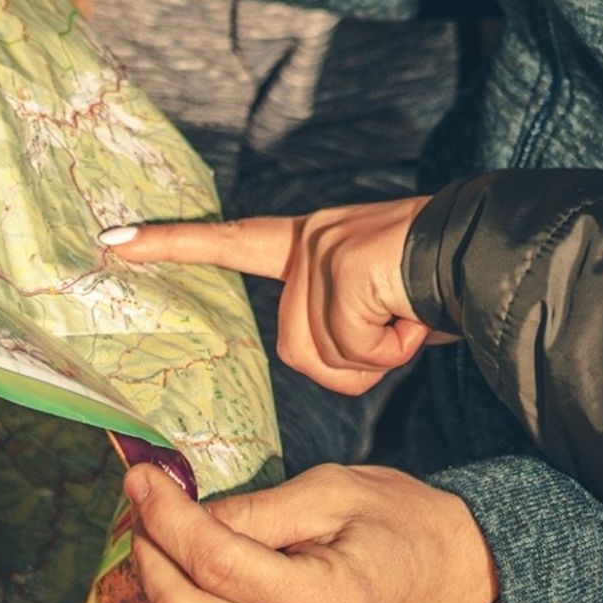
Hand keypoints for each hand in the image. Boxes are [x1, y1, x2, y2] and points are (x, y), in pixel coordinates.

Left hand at [105, 202, 448, 395]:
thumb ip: (339, 322)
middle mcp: (311, 239)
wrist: (491, 252)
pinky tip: (414, 320)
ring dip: (371, 358)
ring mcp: (325, 248)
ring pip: (318, 354)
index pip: (233, 241)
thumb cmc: (443, 287)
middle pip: (293, 347)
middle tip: (394, 333)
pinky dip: (389, 352)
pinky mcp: (345, 263)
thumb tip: (340, 353)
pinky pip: (350, 348)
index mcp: (312, 242)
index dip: (172, 244)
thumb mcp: (378, 306)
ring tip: (407, 323)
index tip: (111, 239)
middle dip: (348, 362)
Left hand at [122, 462, 497, 602]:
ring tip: (161, 535)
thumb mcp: (337, 491)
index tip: (142, 479)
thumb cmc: (405, 522)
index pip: (217, 566)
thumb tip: (182, 510)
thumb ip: (258, 507)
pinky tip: (188, 575)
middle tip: (145, 507)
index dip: (167, 519)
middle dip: (149, 557)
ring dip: (157, 587)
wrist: (457, 580)